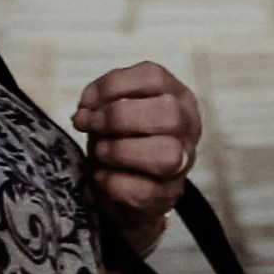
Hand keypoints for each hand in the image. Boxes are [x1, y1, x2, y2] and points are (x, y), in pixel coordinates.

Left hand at [77, 59, 203, 255]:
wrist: (137, 189)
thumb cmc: (128, 138)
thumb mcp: (120, 108)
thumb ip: (104, 100)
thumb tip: (85, 110)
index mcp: (178, 96)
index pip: (153, 77)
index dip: (113, 86)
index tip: (86, 102)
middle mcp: (188, 127)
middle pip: (167, 112)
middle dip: (116, 117)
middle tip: (89, 124)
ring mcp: (183, 164)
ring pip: (164, 154)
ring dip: (117, 150)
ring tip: (98, 150)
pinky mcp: (167, 196)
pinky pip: (141, 190)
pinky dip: (111, 180)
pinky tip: (102, 174)